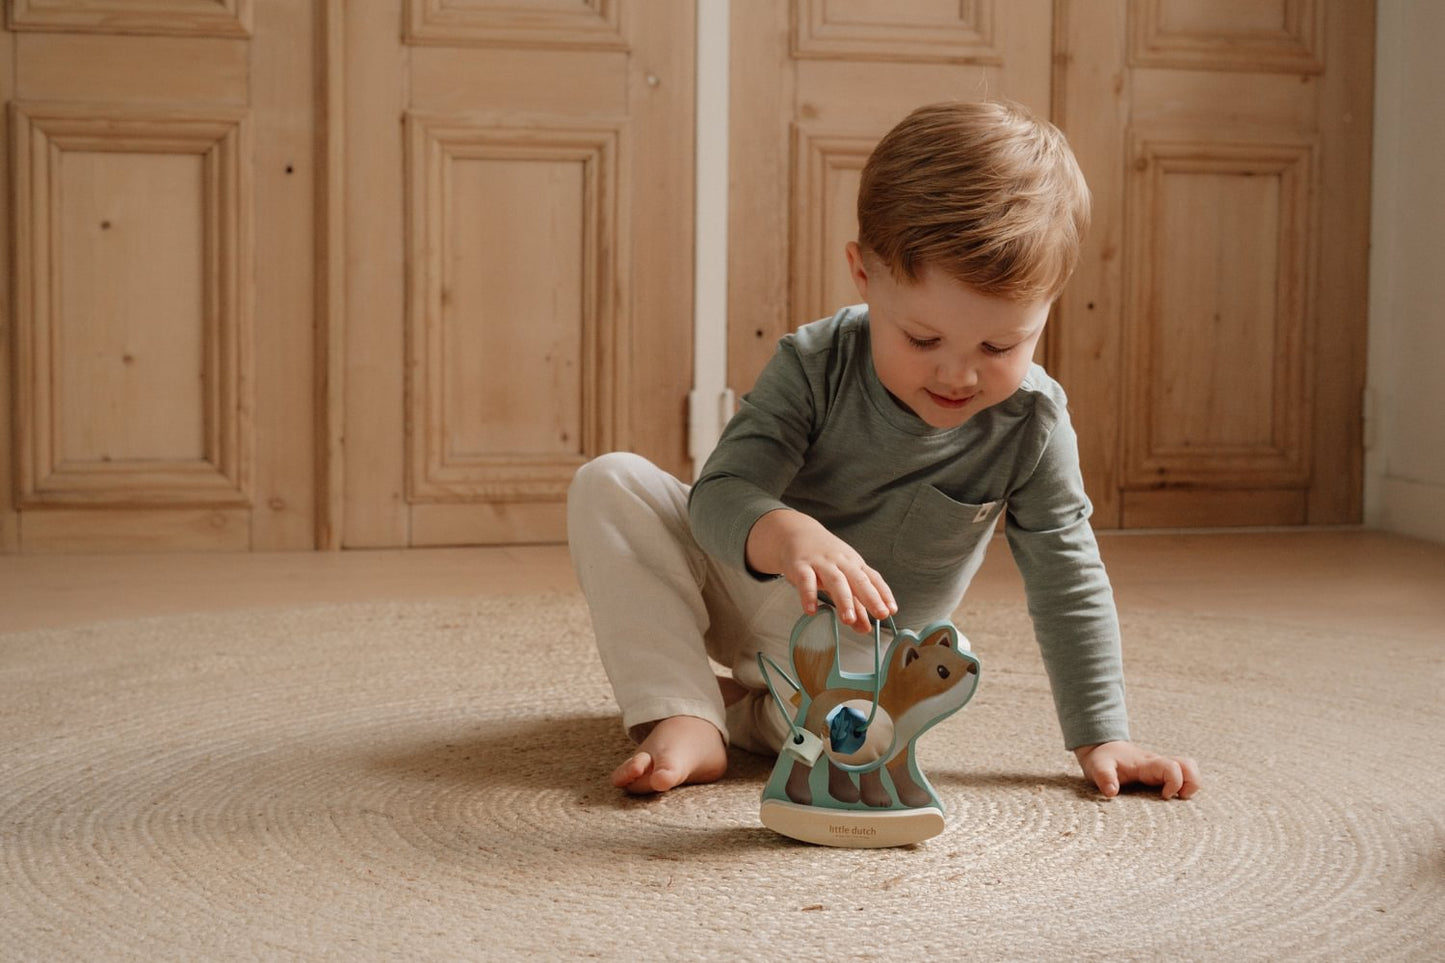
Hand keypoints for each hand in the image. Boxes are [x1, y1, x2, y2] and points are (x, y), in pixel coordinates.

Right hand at [745, 509, 895, 633]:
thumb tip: (866, 629)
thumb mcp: (842, 578)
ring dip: (844, 600)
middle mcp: (840, 562)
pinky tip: (812, 610)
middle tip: (880, 615)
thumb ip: (854, 605)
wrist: (796, 533)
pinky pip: (806, 580)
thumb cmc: (824, 558)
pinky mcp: (800, 566)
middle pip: (858, 579)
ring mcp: (821, 563)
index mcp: (854, 564)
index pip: (873, 578)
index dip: (884, 594)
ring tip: (848, 620)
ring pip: (835, 580)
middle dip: (870, 597)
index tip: (891, 610)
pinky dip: (809, 595)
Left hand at [1074, 741, 1200, 799]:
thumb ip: (1104, 777)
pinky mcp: (1161, 773)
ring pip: (1189, 769)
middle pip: (1189, 766)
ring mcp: (1161, 767)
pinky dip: (1185, 785)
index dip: (1175, 782)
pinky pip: (1182, 775)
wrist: (1102, 746)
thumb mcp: (1097, 766)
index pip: (1172, 767)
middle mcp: (1158, 764)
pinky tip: (1172, 798)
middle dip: (1192, 783)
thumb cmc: (1102, 758)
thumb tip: (1111, 793)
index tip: (1164, 796)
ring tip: (1177, 798)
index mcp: (1146, 763)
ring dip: (1191, 784)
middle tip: (1179, 798)